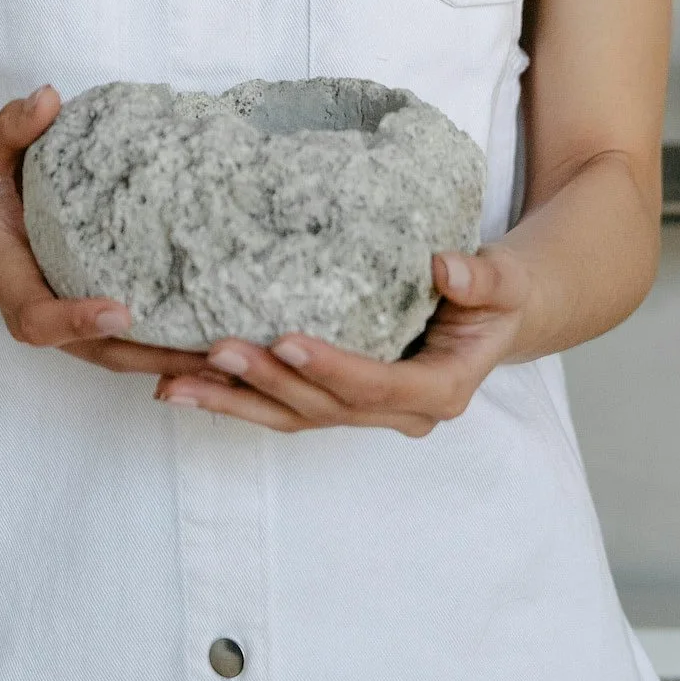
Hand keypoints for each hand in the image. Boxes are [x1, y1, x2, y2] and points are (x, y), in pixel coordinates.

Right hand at [0, 88, 214, 383]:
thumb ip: (12, 128)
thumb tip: (47, 98)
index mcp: (14, 282)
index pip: (40, 318)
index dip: (77, 321)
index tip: (121, 311)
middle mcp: (46, 313)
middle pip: (100, 352)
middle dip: (152, 358)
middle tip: (209, 352)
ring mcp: (73, 324)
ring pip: (124, 355)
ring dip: (175, 361)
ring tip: (233, 353)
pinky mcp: (96, 319)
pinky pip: (135, 342)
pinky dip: (173, 347)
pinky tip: (223, 337)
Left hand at [152, 244, 535, 434]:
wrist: (492, 314)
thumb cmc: (497, 295)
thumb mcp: (504, 281)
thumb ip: (484, 278)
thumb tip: (446, 264)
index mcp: (439, 391)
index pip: (377, 386)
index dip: (331, 369)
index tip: (286, 340)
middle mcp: (396, 412)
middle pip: (322, 408)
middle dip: (267, 383)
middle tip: (217, 349)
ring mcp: (362, 410)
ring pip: (291, 415)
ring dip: (232, 401)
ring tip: (175, 383)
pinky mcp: (335, 399)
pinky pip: (280, 403)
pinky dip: (232, 396)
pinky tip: (181, 384)